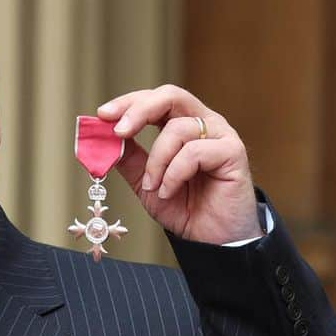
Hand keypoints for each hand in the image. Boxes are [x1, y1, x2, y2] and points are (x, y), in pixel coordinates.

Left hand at [96, 85, 259, 244]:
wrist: (209, 239)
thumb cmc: (184, 208)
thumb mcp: (145, 182)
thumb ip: (128, 159)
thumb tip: (102, 139)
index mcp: (182, 125)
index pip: (155, 100)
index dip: (128, 103)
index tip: (102, 115)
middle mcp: (203, 124)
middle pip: (171, 96)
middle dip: (139, 111)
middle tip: (119, 131)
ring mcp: (220, 136)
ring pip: (178, 129)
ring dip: (156, 161)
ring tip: (153, 187)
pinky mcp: (233, 152)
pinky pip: (195, 151)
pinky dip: (174, 173)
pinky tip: (169, 191)